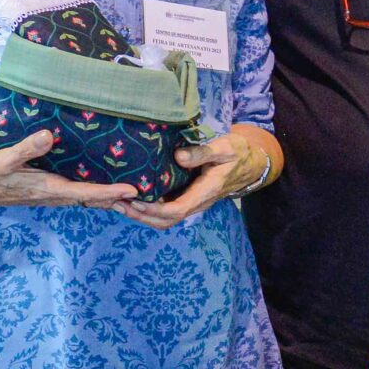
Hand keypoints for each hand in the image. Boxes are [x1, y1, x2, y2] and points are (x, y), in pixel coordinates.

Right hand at [0, 130, 138, 208]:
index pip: (87, 193)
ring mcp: (53, 195)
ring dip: (111, 198)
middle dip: (120, 200)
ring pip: (88, 199)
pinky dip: (97, 193)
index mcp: (50, 188)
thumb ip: (25, 148)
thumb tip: (47, 136)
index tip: (134, 191)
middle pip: (94, 200)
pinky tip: (106, 186)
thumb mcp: (3, 158)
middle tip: (149, 197)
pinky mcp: (50, 190)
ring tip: (136, 194)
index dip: (111, 192)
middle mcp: (56, 195)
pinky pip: (80, 194)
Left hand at [120, 128, 269, 229]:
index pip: (177, 210)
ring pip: (165, 219)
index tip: (135, 200)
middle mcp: (197, 202)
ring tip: (119, 203)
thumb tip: (177, 156)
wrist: (251, 163)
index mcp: (205, 193)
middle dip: (140, 216)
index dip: (154, 209)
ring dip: (141, 215)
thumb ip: (201, 152)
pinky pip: (167, 210)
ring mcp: (192, 201)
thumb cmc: (238, 153)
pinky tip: (134, 197)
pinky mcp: (188, 197)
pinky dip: (148, 208)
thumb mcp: (224, 148)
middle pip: (166, 221)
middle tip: (117, 203)